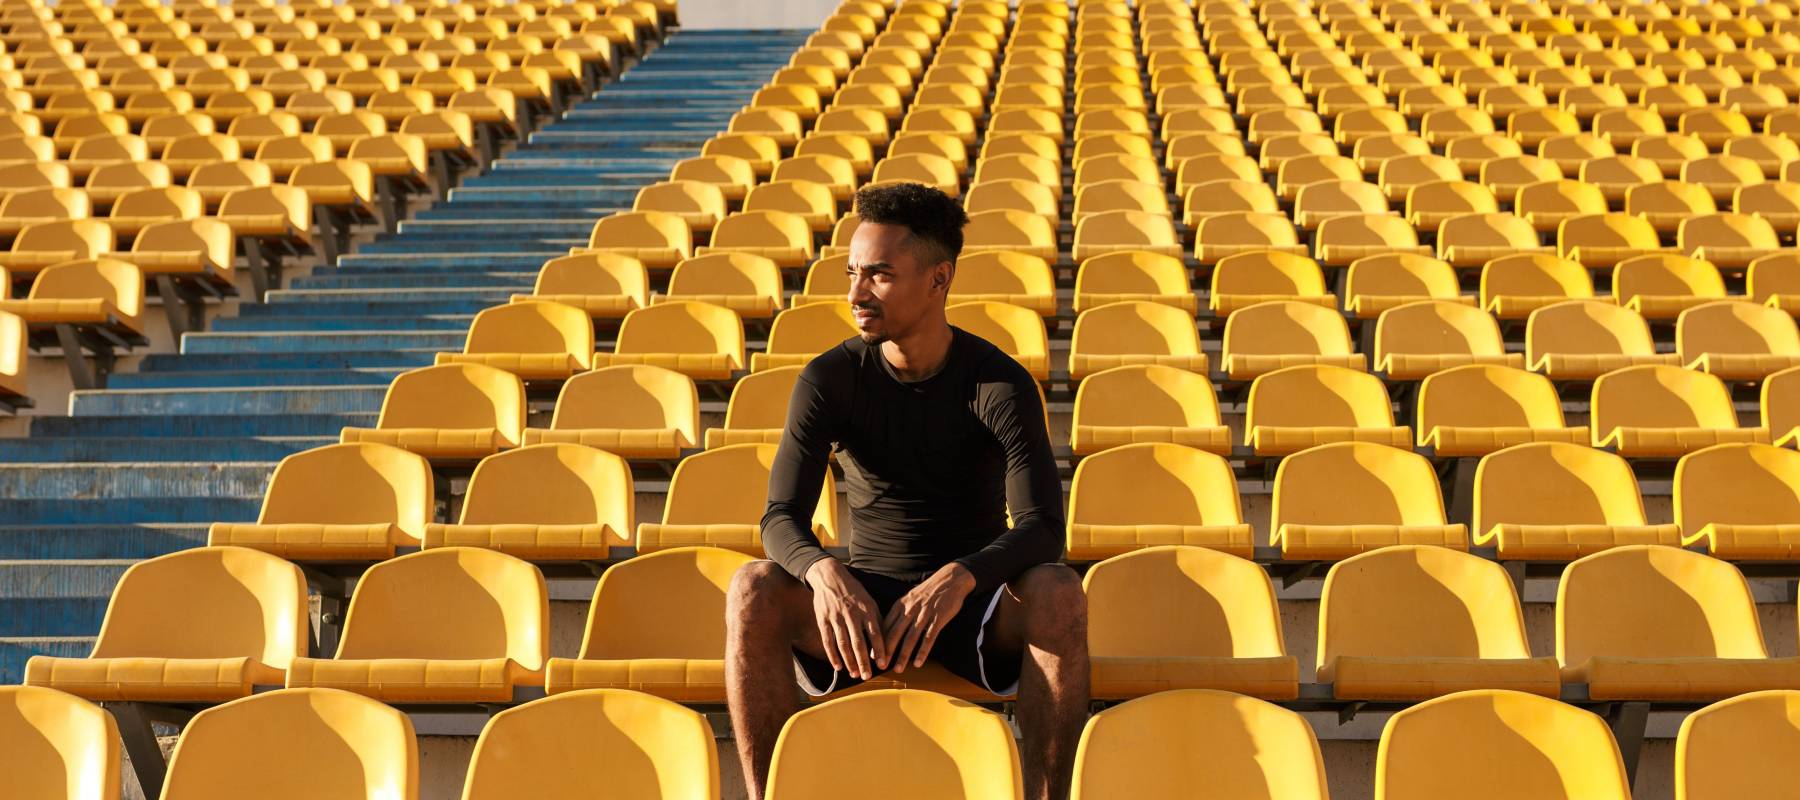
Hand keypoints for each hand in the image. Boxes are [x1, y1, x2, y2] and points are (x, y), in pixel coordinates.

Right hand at [806, 559, 885, 680]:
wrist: (830, 576)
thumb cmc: (854, 592)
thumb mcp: (869, 601)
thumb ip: (877, 619)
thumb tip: (885, 641)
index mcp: (866, 609)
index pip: (875, 633)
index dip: (879, 650)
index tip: (883, 665)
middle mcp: (851, 614)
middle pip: (858, 642)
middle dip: (863, 661)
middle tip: (867, 677)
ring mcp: (836, 617)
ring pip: (843, 644)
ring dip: (849, 661)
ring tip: (854, 674)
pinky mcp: (823, 619)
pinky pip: (828, 640)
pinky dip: (832, 655)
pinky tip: (838, 666)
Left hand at [880, 563, 976, 672]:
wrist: (950, 579)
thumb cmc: (929, 591)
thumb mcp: (910, 598)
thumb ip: (900, 613)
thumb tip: (889, 630)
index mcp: (901, 604)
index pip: (886, 626)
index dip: (879, 642)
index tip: (873, 655)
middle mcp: (910, 609)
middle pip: (895, 633)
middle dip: (887, 652)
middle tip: (881, 666)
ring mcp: (924, 614)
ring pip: (910, 638)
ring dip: (903, 655)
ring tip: (898, 669)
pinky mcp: (938, 618)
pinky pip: (928, 637)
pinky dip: (922, 651)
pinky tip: (918, 663)